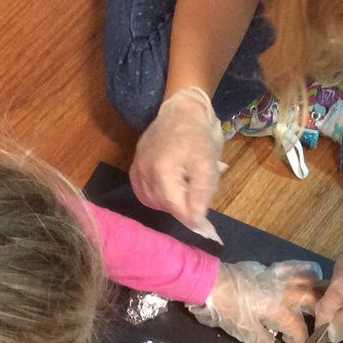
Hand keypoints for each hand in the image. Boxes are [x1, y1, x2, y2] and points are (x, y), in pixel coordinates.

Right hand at [130, 87, 224, 241]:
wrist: (181, 111)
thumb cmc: (198, 138)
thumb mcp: (207, 166)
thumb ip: (201, 195)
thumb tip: (197, 223)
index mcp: (163, 171)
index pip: (177, 208)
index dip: (194, 221)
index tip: (208, 231)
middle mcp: (145, 173)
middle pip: (166, 207)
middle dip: (184, 208)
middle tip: (200, 200)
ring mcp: (137, 169)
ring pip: (154, 203)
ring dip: (171, 204)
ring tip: (185, 190)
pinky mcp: (134, 167)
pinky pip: (143, 193)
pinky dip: (156, 198)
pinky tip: (169, 190)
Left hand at [189, 261, 321, 342]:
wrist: (210, 282)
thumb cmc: (227, 308)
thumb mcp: (244, 331)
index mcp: (278, 309)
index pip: (298, 328)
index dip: (301, 341)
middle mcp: (283, 291)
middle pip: (310, 298)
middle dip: (319, 311)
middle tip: (321, 321)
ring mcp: (277, 277)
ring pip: (305, 278)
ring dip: (317, 287)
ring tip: (323, 296)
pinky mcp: (268, 269)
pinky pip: (291, 267)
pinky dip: (301, 270)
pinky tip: (306, 275)